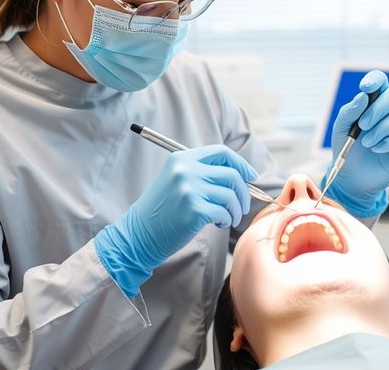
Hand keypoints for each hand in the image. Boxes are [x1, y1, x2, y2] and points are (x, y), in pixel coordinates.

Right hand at [95, 145, 256, 296]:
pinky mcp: (194, 210)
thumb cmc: (162, 211)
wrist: (138, 235)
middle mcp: (185, 170)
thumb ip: (201, 172)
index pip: (221, 152)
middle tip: (241, 207)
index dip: (241, 164)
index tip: (251, 176)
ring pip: (230, 196)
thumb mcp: (176, 181)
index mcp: (182, 158)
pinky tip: (217, 224)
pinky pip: (224, 213)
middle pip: (231, 174)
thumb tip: (240, 174)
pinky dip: (226, 220)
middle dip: (244, 192)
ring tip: (227, 219)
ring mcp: (189, 189)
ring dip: (234, 210)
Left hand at [324, 70, 388, 216]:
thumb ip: (349, 111)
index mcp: (379, 100)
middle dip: (376, 109)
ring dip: (381, 129)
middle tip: (362, 126)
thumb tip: (363, 96)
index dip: (375, 80)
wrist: (354, 176)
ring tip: (367, 143)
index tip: (365, 88)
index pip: (381, 80)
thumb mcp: (341, 128)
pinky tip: (377, 148)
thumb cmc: (349, 147)